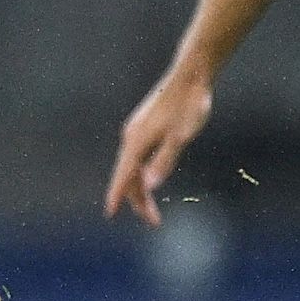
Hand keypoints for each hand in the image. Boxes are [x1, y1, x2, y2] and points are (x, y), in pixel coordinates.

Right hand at [107, 72, 214, 226]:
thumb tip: (150, 186)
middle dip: (138, 200)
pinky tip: (149, 180)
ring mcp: (137, 132)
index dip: (117, 195)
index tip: (110, 213)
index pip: (124, 174)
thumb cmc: (188, 107)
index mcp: (137, 141)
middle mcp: (131, 137)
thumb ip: (164, 162)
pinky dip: (141, 174)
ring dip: (141, 188)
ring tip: (153, 209)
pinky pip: (137, 157)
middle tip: (154, 222)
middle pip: (129, 175)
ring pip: (133, 167)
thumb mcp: (180, 138)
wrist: (189, 78)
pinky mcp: (144, 128)